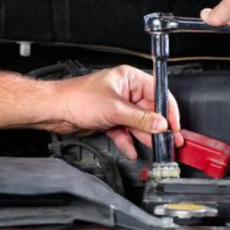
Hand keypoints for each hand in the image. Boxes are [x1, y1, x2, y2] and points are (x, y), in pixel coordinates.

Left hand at [48, 66, 182, 158]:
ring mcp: (117, 106)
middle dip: (158, 127)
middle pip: (149, 110)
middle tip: (169, 140)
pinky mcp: (110, 119)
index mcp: (129, 78)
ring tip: (155, 148)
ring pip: (138, 123)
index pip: (158, 92)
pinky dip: (128, 141)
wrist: (55, 110)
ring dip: (145, 136)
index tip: (174, 125)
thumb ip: (140, 118)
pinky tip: (132, 151)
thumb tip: (160, 124)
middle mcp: (125, 91)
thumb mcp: (115, 109)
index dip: (168, 110)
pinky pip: (125, 131)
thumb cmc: (77, 98)